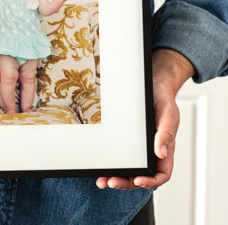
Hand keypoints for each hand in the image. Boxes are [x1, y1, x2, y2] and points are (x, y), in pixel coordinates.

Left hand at [96, 49, 193, 189]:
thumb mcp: (168, 114)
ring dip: (115, 177)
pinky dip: (110, 163)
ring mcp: (137, 148)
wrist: (151, 85)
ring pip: (127, 169)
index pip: (161, 174)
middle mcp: (150, 152)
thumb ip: (166, 133)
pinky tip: (99, 166)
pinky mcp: (125, 140)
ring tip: (101, 180)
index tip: (137, 180)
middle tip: (110, 182)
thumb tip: (161, 154)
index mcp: (165, 150)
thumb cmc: (163, 100)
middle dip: (125, 182)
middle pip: (140, 176)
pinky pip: (118, 155)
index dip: (150, 181)